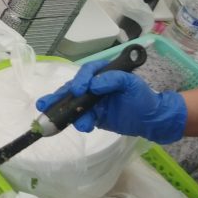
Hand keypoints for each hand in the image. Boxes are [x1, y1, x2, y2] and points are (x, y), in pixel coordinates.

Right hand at [35, 59, 186, 144]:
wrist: (152, 121)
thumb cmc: (144, 99)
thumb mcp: (132, 85)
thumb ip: (114, 80)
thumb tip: (94, 84)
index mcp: (104, 73)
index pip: (87, 72)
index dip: (80, 79)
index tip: (79, 90)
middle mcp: (94, 86)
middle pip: (72, 88)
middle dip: (58, 96)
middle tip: (45, 104)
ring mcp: (92, 102)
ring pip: (72, 104)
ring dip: (62, 110)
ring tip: (51, 117)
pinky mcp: (93, 116)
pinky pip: (80, 118)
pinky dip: (78, 122)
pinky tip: (81, 126)